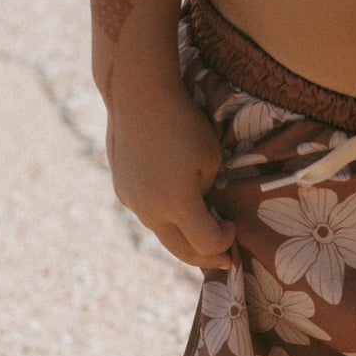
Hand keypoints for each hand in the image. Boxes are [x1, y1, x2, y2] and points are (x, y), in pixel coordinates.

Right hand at [106, 81, 235, 271]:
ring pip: (162, 234)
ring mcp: (132, 202)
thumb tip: (202, 207)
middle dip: (206, 257)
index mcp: (178, 204)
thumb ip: (207, 192)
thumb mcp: (211, 159)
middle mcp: (151, 210)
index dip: (225, 242)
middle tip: (224, 259)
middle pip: (182, 252)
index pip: (207, 243)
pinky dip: (165, 218)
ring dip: (183, 238)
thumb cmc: (183, 123)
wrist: (137, 96)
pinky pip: (147, 214)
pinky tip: (175, 207)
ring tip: (201, 234)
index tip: (233, 227)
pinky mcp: (122, 191)